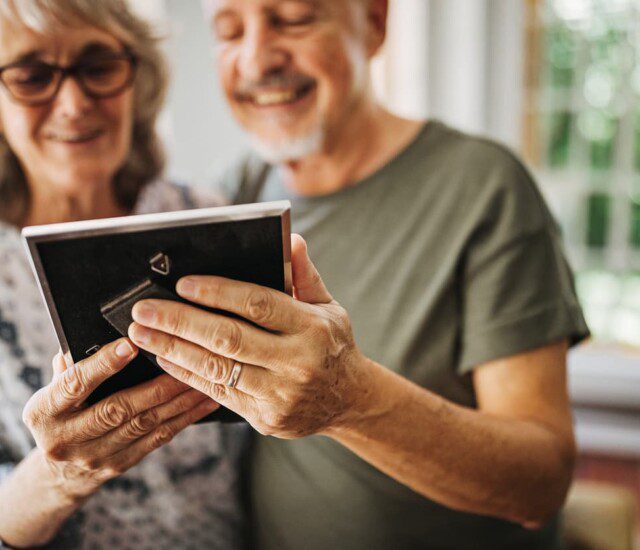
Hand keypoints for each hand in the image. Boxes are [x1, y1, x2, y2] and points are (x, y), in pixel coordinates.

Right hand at [22, 338, 218, 499]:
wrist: (57, 472)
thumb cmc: (60, 414)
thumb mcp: (51, 391)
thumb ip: (70, 366)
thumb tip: (90, 336)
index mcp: (45, 412)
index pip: (75, 384)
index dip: (104, 364)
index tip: (131, 344)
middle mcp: (67, 438)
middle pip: (117, 409)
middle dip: (155, 386)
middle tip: (183, 363)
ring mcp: (95, 456)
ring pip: (144, 424)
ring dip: (178, 401)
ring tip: (202, 380)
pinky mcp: (120, 464)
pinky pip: (157, 439)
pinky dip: (183, 419)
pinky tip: (203, 403)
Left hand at [128, 235, 368, 438]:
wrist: (348, 399)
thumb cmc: (331, 344)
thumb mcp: (328, 306)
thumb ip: (304, 275)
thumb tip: (292, 240)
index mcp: (312, 327)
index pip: (258, 304)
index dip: (218, 293)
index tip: (182, 284)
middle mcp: (297, 361)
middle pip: (228, 338)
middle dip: (180, 322)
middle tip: (144, 309)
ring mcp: (281, 394)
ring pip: (217, 369)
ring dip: (173, 349)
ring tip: (142, 333)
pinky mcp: (266, 419)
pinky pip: (218, 394)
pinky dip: (187, 375)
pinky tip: (164, 358)